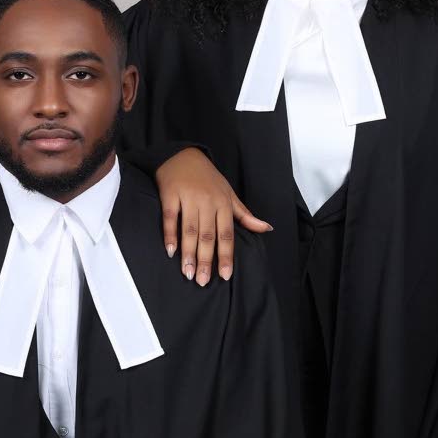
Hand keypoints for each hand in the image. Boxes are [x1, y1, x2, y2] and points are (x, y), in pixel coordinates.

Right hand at [156, 149, 270, 284]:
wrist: (184, 155)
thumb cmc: (208, 178)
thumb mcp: (229, 194)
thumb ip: (245, 215)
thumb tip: (267, 229)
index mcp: (224, 204)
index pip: (227, 235)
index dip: (226, 256)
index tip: (225, 275)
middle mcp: (208, 202)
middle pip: (207, 236)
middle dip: (205, 260)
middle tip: (202, 281)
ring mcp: (189, 198)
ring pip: (189, 230)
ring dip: (188, 253)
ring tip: (187, 273)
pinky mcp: (170, 195)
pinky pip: (170, 218)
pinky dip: (170, 235)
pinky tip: (171, 252)